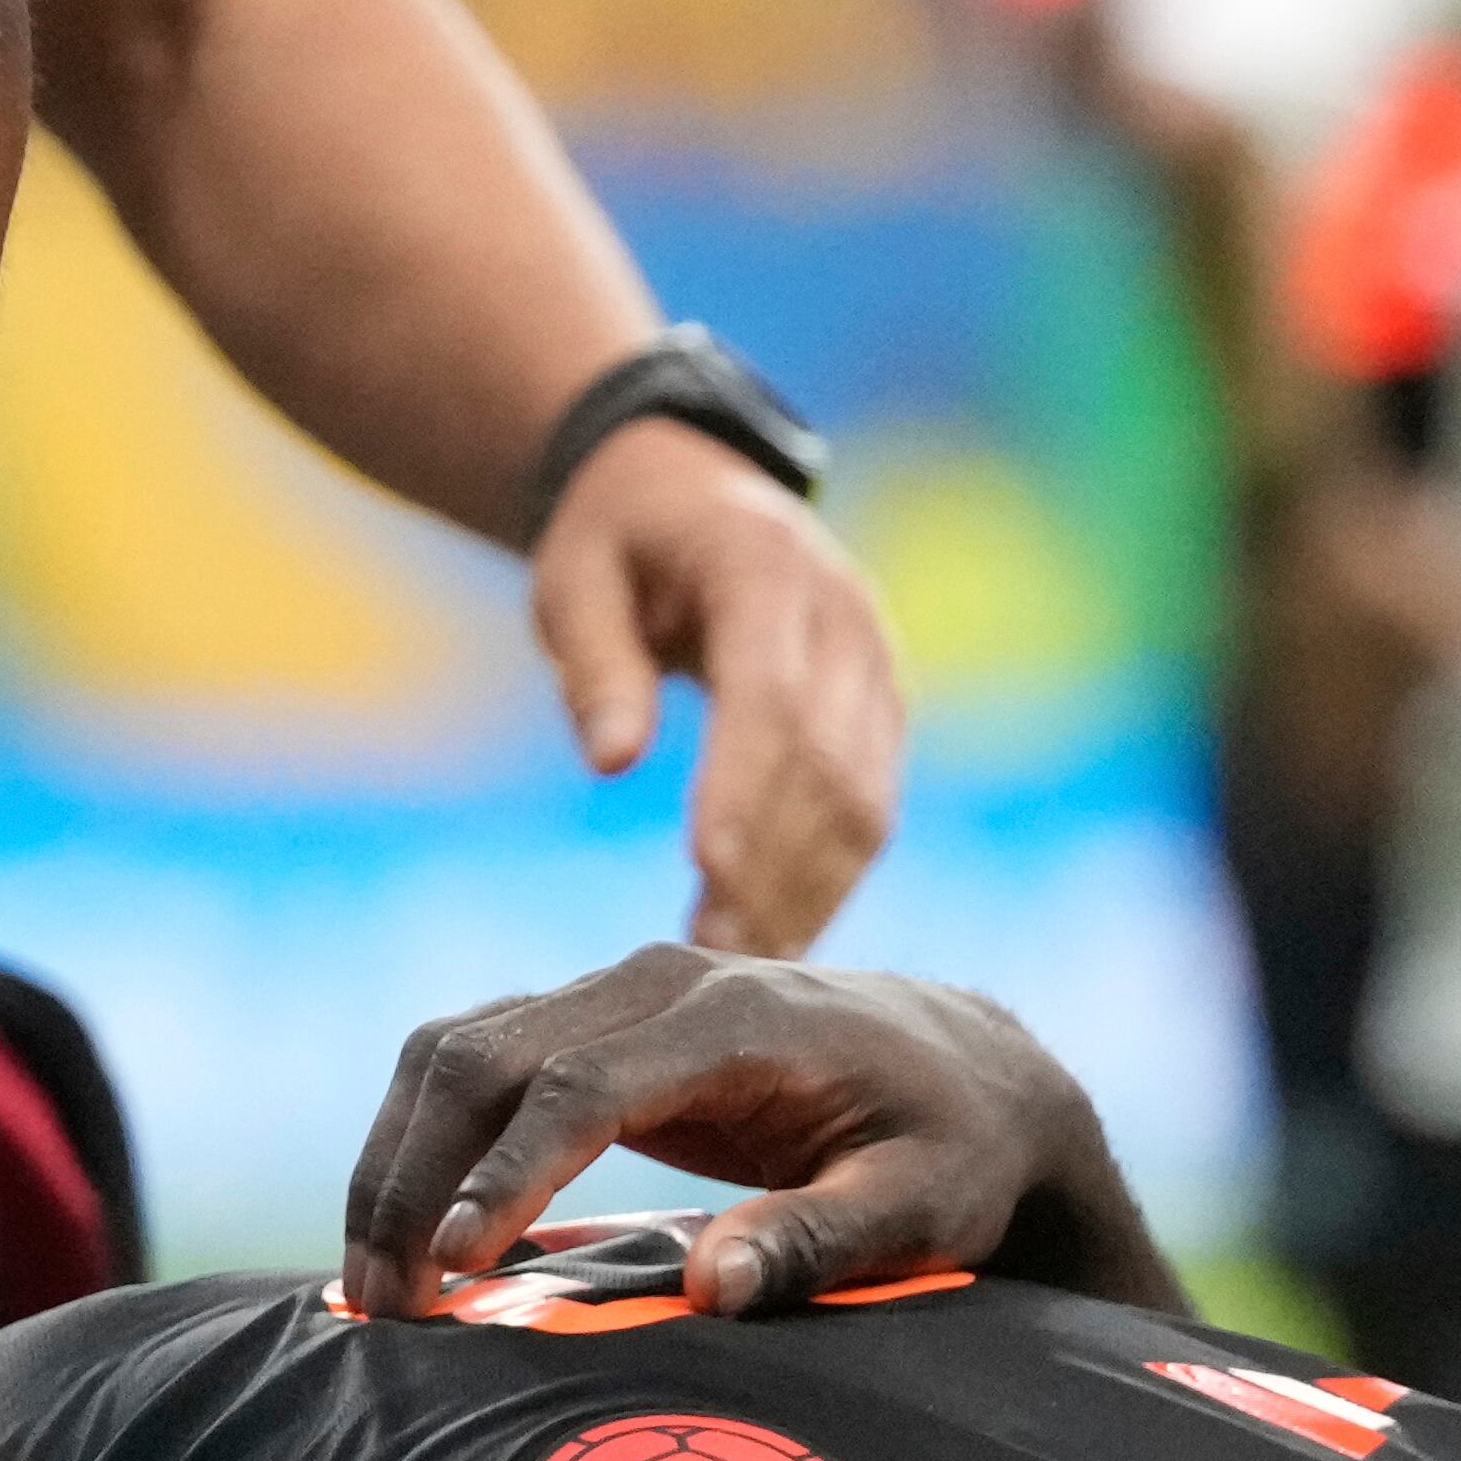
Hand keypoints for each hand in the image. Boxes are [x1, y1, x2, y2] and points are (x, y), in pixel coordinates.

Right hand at [336, 944, 1185, 1319]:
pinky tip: (407, 1238)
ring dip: (397, 1163)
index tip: (457, 1269)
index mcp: (741, 1017)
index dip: (507, 1174)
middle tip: (387, 1308)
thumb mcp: (923, 1208)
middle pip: (486, 1055)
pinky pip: (475, 1067)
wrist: (973, 1078)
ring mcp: (622, 994)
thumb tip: (715, 1286)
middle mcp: (663, 982)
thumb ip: (824, 1239)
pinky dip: (422, 1143)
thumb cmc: (954, 1153)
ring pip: (457, 1053)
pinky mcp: (597, 1027)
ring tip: (377, 1292)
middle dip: (416, 1178)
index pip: (583, 1082)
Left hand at [529, 419, 905, 958]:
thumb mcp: (576, 576)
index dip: (745, 785)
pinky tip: (776, 936)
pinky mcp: (885, 715)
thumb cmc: (619, 540)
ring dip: (806, 890)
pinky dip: (827, 880)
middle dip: (772, 863)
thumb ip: (596, 663)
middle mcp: (846, 615)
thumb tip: (612, 762)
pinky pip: (872, 811)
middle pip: (826, 759)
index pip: (772, 690)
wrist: (701, 496)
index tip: (703, 871)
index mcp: (768, 564)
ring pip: (864, 799)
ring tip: (739, 964)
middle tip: (709, 955)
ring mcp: (879, 667)